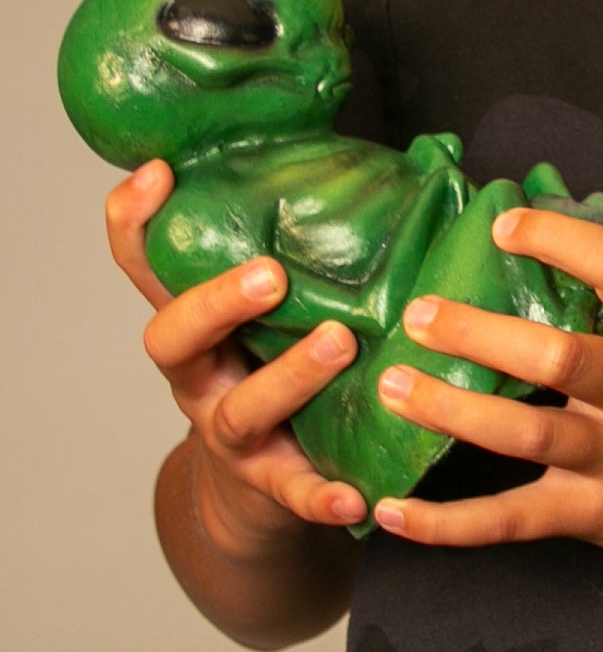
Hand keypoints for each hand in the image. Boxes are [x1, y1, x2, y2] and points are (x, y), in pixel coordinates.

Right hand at [106, 160, 368, 554]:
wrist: (260, 494)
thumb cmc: (280, 368)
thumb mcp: (277, 311)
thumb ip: (312, 250)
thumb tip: (418, 156)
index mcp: (196, 322)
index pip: (144, 264)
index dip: (136, 220)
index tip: (159, 171)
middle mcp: (199, 376)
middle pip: (171, 338)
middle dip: (216, 302)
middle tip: (271, 274)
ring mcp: (229, 434)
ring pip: (240, 409)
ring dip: (288, 375)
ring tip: (338, 343)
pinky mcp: (272, 486)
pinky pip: (293, 493)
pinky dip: (320, 494)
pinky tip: (352, 495)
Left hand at [371, 207, 602, 590]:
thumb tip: (530, 247)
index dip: (561, 240)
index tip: (503, 226)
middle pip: (559, 358)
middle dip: (481, 334)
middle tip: (419, 315)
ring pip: (525, 435)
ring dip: (450, 412)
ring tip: (392, 389)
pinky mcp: (592, 514)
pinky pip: (511, 519)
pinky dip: (447, 524)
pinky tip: (393, 511)